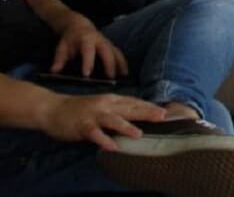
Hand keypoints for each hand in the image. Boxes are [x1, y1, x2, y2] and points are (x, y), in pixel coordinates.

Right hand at [41, 92, 166, 150]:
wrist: (53, 108)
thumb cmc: (80, 108)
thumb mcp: (101, 105)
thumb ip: (117, 110)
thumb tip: (136, 115)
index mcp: (111, 99)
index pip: (134, 102)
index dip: (149, 106)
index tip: (165, 110)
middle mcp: (105, 105)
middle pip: (129, 108)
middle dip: (146, 112)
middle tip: (162, 116)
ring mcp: (94, 115)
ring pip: (113, 120)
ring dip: (126, 127)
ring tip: (139, 134)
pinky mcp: (82, 126)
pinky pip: (95, 135)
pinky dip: (104, 141)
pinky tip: (113, 147)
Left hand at [52, 16, 127, 79]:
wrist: (79, 25)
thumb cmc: (70, 38)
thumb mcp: (62, 47)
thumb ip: (59, 59)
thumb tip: (54, 71)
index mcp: (86, 39)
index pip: (88, 51)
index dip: (88, 62)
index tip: (87, 75)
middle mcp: (99, 40)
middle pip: (107, 51)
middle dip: (110, 64)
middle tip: (110, 78)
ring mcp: (107, 42)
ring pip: (116, 52)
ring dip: (121, 63)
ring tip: (124, 76)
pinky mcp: (111, 45)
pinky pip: (119, 53)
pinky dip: (123, 62)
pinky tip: (125, 72)